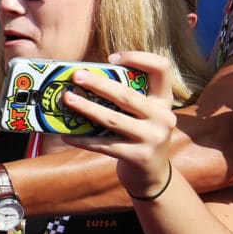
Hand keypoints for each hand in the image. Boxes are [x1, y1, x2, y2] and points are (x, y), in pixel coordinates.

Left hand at [61, 52, 175, 198]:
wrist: (153, 176)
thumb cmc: (141, 137)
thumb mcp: (146, 115)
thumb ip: (130, 97)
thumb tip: (89, 79)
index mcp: (165, 101)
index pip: (161, 68)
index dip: (138, 58)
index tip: (112, 58)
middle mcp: (163, 118)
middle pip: (127, 95)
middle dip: (99, 84)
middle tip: (77, 76)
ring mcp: (152, 138)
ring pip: (113, 119)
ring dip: (86, 108)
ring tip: (67, 99)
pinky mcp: (138, 157)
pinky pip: (104, 145)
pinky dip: (83, 140)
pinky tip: (66, 135)